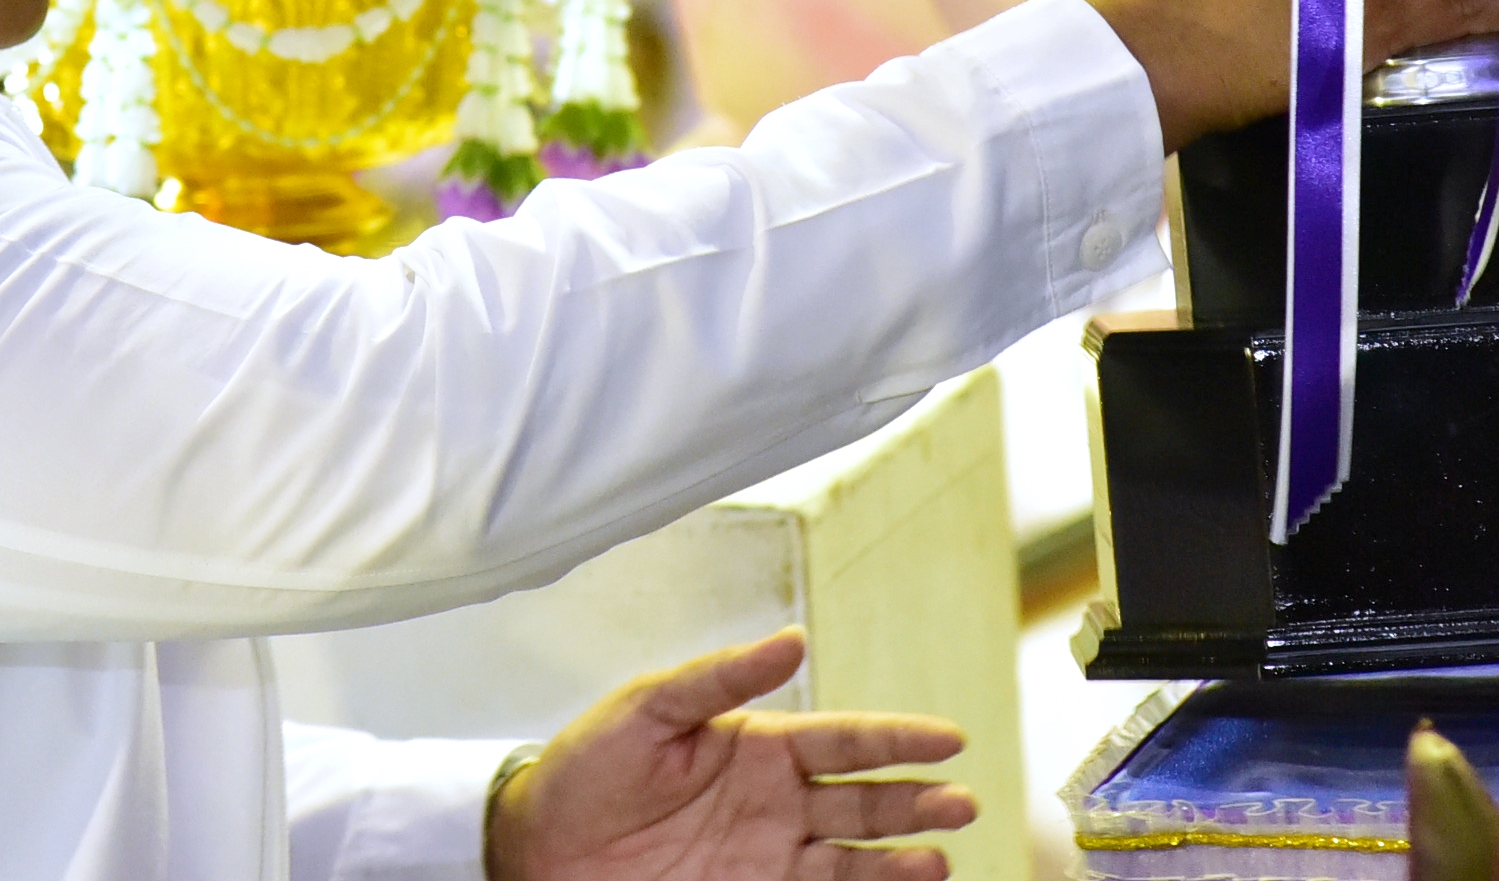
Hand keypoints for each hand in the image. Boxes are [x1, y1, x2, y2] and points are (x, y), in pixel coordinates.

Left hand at [484, 629, 973, 880]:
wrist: (538, 847)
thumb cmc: (586, 768)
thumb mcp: (648, 706)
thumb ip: (722, 678)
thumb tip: (790, 640)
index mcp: (757, 744)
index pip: (844, 739)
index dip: (898, 739)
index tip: (948, 739)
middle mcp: (775, 802)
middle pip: (865, 801)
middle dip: (916, 801)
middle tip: (960, 804)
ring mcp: (769, 855)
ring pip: (855, 857)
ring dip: (900, 857)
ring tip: (939, 857)